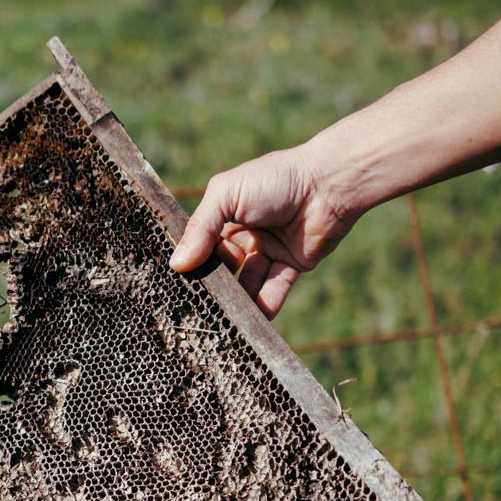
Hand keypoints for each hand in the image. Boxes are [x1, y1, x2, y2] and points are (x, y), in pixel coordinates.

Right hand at [167, 143, 363, 318]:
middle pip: (222, 267)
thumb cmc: (275, 179)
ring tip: (222, 320)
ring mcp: (268, 251)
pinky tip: (252, 321)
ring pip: (247, 282)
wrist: (328, 184)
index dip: (189, 261)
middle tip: (195, 307)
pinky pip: (274, 289)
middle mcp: (245, 234)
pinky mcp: (291, 265)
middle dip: (211, 285)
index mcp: (226, 213)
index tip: (173, 283)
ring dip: (237, 301)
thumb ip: (201, 228)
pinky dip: (264, 305)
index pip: (201, 243)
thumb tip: (176, 264)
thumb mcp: (227, 195)